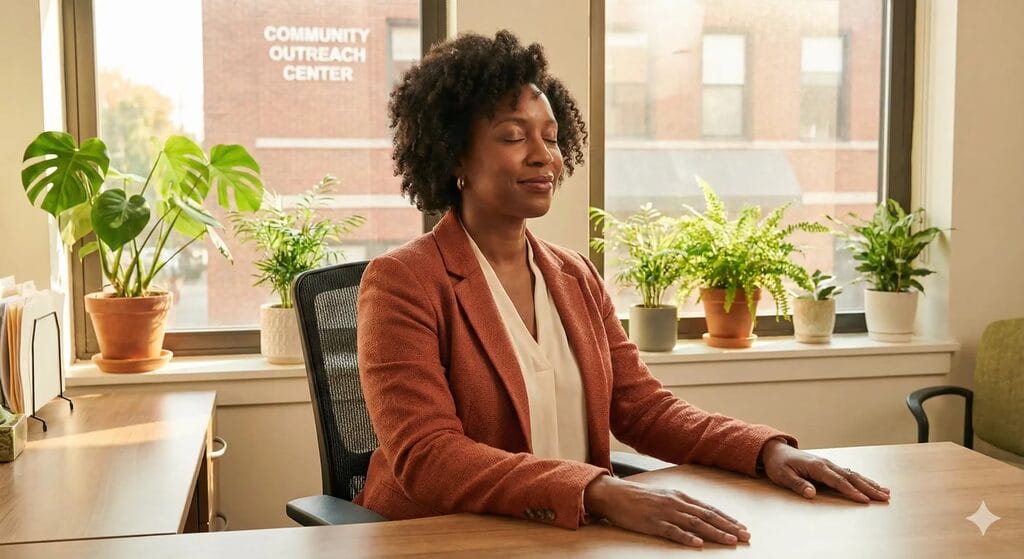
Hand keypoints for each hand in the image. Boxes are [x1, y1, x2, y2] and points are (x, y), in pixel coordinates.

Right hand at [583, 475, 749, 547]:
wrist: (615, 495)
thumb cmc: (640, 497)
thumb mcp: (665, 496)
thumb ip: (682, 504)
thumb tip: (700, 513)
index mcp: (680, 496)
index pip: (710, 509)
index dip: (728, 519)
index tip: (743, 527)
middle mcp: (677, 503)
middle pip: (707, 516)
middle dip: (729, 527)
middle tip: (745, 536)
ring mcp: (665, 513)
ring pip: (695, 524)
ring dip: (715, 533)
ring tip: (730, 541)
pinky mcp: (653, 523)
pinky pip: (673, 531)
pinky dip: (686, 538)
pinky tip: (698, 544)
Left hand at [759, 439, 890, 502]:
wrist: (776, 451)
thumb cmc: (779, 464)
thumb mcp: (782, 476)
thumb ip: (797, 484)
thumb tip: (811, 493)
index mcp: (816, 466)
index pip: (837, 481)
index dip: (851, 491)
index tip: (864, 500)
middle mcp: (826, 464)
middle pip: (851, 477)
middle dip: (868, 488)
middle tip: (884, 497)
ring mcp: (829, 464)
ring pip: (853, 475)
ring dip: (869, 483)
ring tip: (886, 492)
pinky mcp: (829, 467)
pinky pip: (849, 474)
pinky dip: (862, 480)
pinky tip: (872, 485)